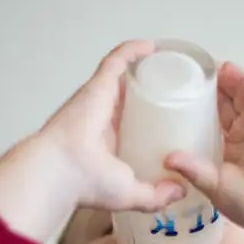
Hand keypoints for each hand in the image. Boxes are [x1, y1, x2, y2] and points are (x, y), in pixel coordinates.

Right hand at [0, 41, 185, 242]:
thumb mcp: (131, 194)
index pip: (134, 122)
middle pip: (132, 96)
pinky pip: (117, 60)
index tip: (175, 114)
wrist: (61, 171)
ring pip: (125, 76)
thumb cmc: (89, 184)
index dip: (153, 116)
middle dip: (154, 90)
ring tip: (171, 64)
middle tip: (179, 88)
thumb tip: (181, 190)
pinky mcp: (99, 85)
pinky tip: (153, 46)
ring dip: (146, 67)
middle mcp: (105, 116)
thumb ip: (156, 197)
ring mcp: (101, 98)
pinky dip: (133, 50)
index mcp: (111, 141)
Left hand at [164, 62, 243, 240]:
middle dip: (202, 88)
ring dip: (219, 78)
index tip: (168, 98)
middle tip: (178, 75)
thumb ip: (194, 169)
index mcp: (226, 147)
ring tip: (197, 67)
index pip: (205, 121)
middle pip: (219, 101)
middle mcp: (240, 130)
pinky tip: (225, 69)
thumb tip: (167, 159)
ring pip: (235, 91)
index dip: (189, 108)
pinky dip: (241, 77)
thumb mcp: (215, 186)